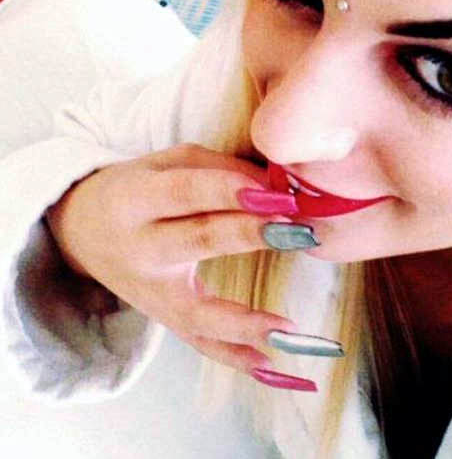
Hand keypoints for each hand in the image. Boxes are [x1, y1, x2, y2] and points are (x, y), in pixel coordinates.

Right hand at [45, 143, 316, 382]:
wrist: (81, 231)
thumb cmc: (136, 187)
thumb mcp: (166, 162)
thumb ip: (218, 168)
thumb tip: (275, 184)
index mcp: (136, 197)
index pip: (186, 191)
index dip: (229, 189)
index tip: (274, 190)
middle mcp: (140, 246)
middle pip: (197, 240)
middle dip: (248, 234)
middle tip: (295, 230)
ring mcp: (150, 291)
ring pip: (196, 311)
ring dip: (243, 320)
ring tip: (286, 327)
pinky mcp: (162, 316)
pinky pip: (198, 342)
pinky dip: (232, 355)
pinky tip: (267, 363)